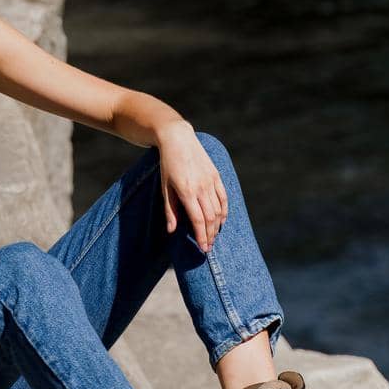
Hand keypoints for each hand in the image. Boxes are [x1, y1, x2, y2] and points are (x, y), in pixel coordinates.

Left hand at [157, 122, 228, 252]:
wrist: (178, 139)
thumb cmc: (168, 165)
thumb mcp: (164, 187)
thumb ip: (170, 210)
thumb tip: (172, 230)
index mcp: (186, 191)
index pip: (198, 220)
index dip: (201, 236)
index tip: (202, 248)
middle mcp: (201, 187)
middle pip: (210, 218)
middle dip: (210, 235)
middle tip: (207, 247)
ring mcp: (211, 181)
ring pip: (219, 210)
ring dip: (217, 226)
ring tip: (212, 236)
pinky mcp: (216, 176)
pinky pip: (224, 198)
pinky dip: (224, 212)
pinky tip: (221, 221)